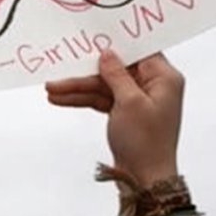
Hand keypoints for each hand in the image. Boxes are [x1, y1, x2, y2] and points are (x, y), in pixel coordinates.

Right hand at [45, 49, 183, 185]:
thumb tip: (107, 53)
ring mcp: (137, 101)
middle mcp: (153, 86)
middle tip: (62, 66)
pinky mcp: (124, 113)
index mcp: (164, 78)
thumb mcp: (129, 102)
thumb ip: (116, 74)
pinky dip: (82, 99)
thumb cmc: (146, 142)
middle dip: (87, 71)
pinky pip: (101, 100)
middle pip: (116, 69)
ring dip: (78, 87)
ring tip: (51, 89)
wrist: (144, 178)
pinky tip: (61, 99)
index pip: (139, 51)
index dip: (116, 44)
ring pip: (104, 86)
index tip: (93, 36)